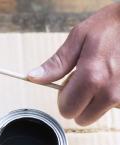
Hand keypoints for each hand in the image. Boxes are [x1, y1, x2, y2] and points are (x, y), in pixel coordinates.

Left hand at [28, 3, 119, 124]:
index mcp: (91, 77)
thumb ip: (56, 63)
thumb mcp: (78, 38)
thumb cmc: (111, 25)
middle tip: (85, 79)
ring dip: (96, 101)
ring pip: (100, 114)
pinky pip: (116, 106)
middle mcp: (110, 91)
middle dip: (79, 103)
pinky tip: (114, 77)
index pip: (67, 110)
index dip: (63, 98)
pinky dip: (111, 96)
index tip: (68, 83)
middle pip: (83, 118)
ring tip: (102, 75)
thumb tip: (33, 78)